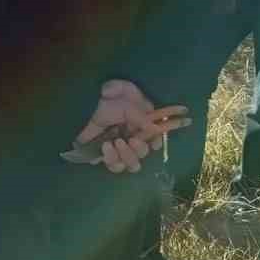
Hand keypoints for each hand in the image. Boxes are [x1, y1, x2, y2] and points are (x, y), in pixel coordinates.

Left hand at [73, 79, 190, 173]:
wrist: (74, 104)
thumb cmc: (97, 97)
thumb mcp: (121, 93)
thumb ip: (139, 110)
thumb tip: (152, 127)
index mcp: (138, 119)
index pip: (160, 125)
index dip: (174, 124)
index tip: (185, 120)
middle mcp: (131, 134)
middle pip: (147, 152)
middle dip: (142, 147)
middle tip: (132, 139)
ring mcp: (117, 147)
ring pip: (134, 164)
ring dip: (129, 155)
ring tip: (117, 142)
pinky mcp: (103, 156)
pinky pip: (116, 166)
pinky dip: (113, 158)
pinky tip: (105, 146)